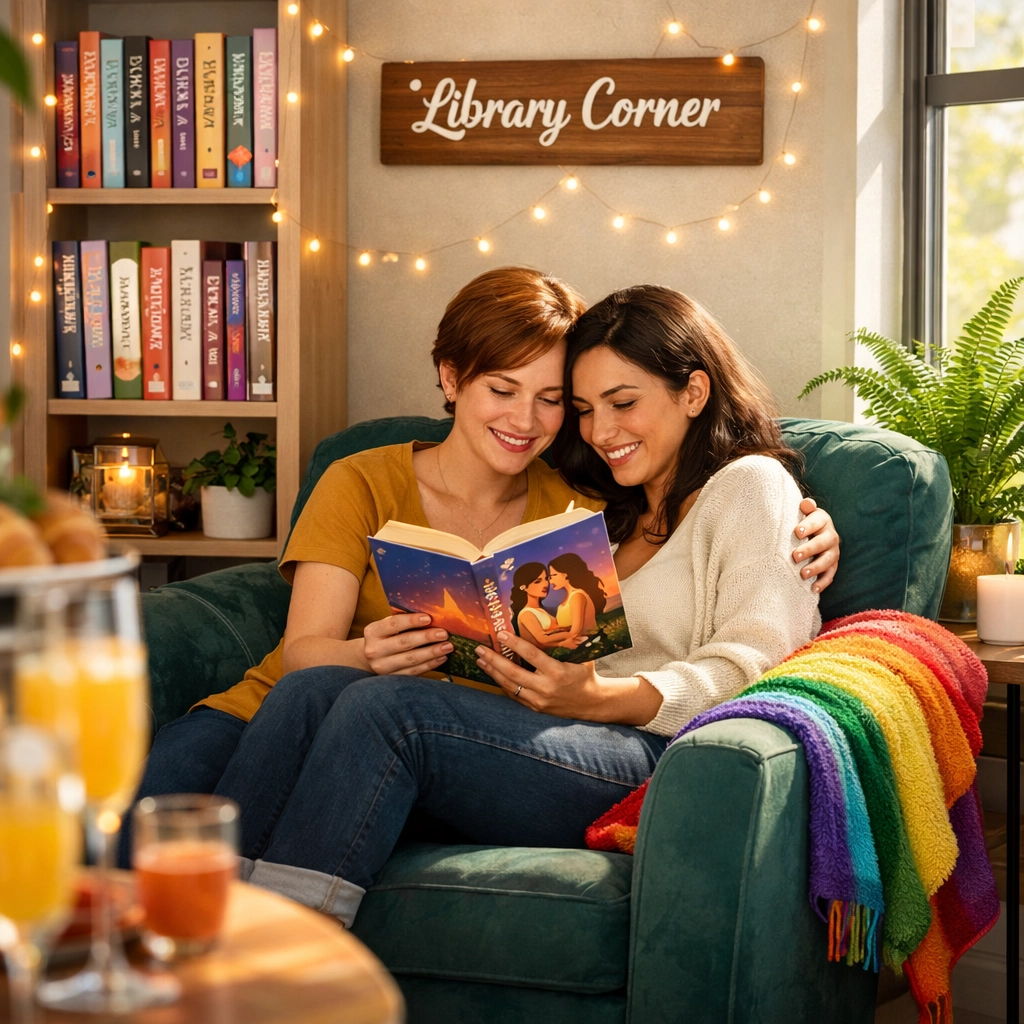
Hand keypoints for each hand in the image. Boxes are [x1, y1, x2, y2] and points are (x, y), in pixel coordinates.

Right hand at [362, 613, 452, 675]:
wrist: (372, 657)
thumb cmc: (385, 636)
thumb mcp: (386, 625)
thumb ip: (402, 620)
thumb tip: (431, 616)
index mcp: (373, 632)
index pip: (393, 624)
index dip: (411, 621)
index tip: (428, 618)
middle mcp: (374, 650)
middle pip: (404, 642)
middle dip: (426, 637)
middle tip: (444, 634)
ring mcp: (382, 667)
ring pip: (411, 659)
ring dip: (432, 652)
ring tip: (447, 646)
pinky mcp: (391, 678)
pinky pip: (414, 671)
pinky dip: (429, 664)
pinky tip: (441, 658)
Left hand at [475, 631, 662, 725]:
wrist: (591, 703)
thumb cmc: (586, 674)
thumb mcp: (582, 656)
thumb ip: (571, 641)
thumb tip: (565, 616)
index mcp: (558, 672)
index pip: (532, 655)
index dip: (515, 644)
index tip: (501, 634)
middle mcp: (546, 687)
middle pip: (513, 673)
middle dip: (494, 660)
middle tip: (479, 649)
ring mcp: (539, 700)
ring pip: (509, 686)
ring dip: (493, 672)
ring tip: (480, 660)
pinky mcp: (535, 707)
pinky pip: (514, 695)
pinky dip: (502, 684)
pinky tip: (493, 674)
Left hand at [793, 497, 839, 592]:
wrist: (812, 534)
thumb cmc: (802, 522)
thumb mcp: (803, 513)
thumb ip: (805, 508)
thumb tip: (806, 503)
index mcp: (822, 520)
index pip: (817, 521)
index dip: (808, 526)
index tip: (796, 531)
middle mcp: (830, 536)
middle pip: (823, 542)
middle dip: (810, 549)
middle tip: (795, 556)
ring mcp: (833, 552)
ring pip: (828, 560)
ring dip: (816, 567)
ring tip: (803, 574)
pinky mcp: (832, 566)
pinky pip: (830, 575)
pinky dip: (822, 582)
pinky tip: (813, 589)